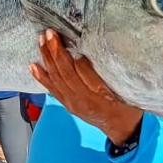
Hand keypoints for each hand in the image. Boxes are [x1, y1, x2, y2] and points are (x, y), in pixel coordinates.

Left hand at [29, 30, 142, 144]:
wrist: (121, 129)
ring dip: (47, 59)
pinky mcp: (68, 104)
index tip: (71, 38)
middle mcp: (83, 101)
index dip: (74, 55)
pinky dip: (42, 77)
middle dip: (56, 52)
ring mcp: (73, 104)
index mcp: (100, 97)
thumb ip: (113, 75)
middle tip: (50, 34)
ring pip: (56, 79)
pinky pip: (52, 89)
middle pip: (66, 74)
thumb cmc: (127, 108)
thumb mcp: (128, 91)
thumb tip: (97, 53)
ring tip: (41, 42)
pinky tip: (34, 66)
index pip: (84, 74)